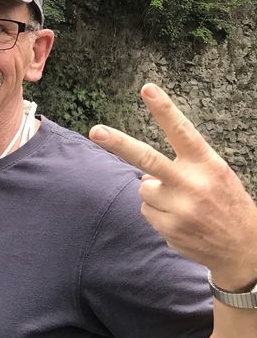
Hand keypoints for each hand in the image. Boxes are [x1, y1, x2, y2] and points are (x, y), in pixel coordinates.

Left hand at [89, 83, 256, 290]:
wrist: (243, 248)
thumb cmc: (226, 203)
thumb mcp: (216, 174)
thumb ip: (185, 165)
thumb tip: (145, 172)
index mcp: (207, 164)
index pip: (182, 131)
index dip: (163, 109)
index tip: (147, 89)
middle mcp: (192, 184)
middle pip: (148, 159)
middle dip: (119, 144)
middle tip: (96, 131)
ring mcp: (179, 209)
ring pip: (144, 189)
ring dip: (154, 193)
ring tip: (181, 203)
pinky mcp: (169, 229)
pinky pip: (147, 212)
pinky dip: (158, 213)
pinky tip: (180, 220)